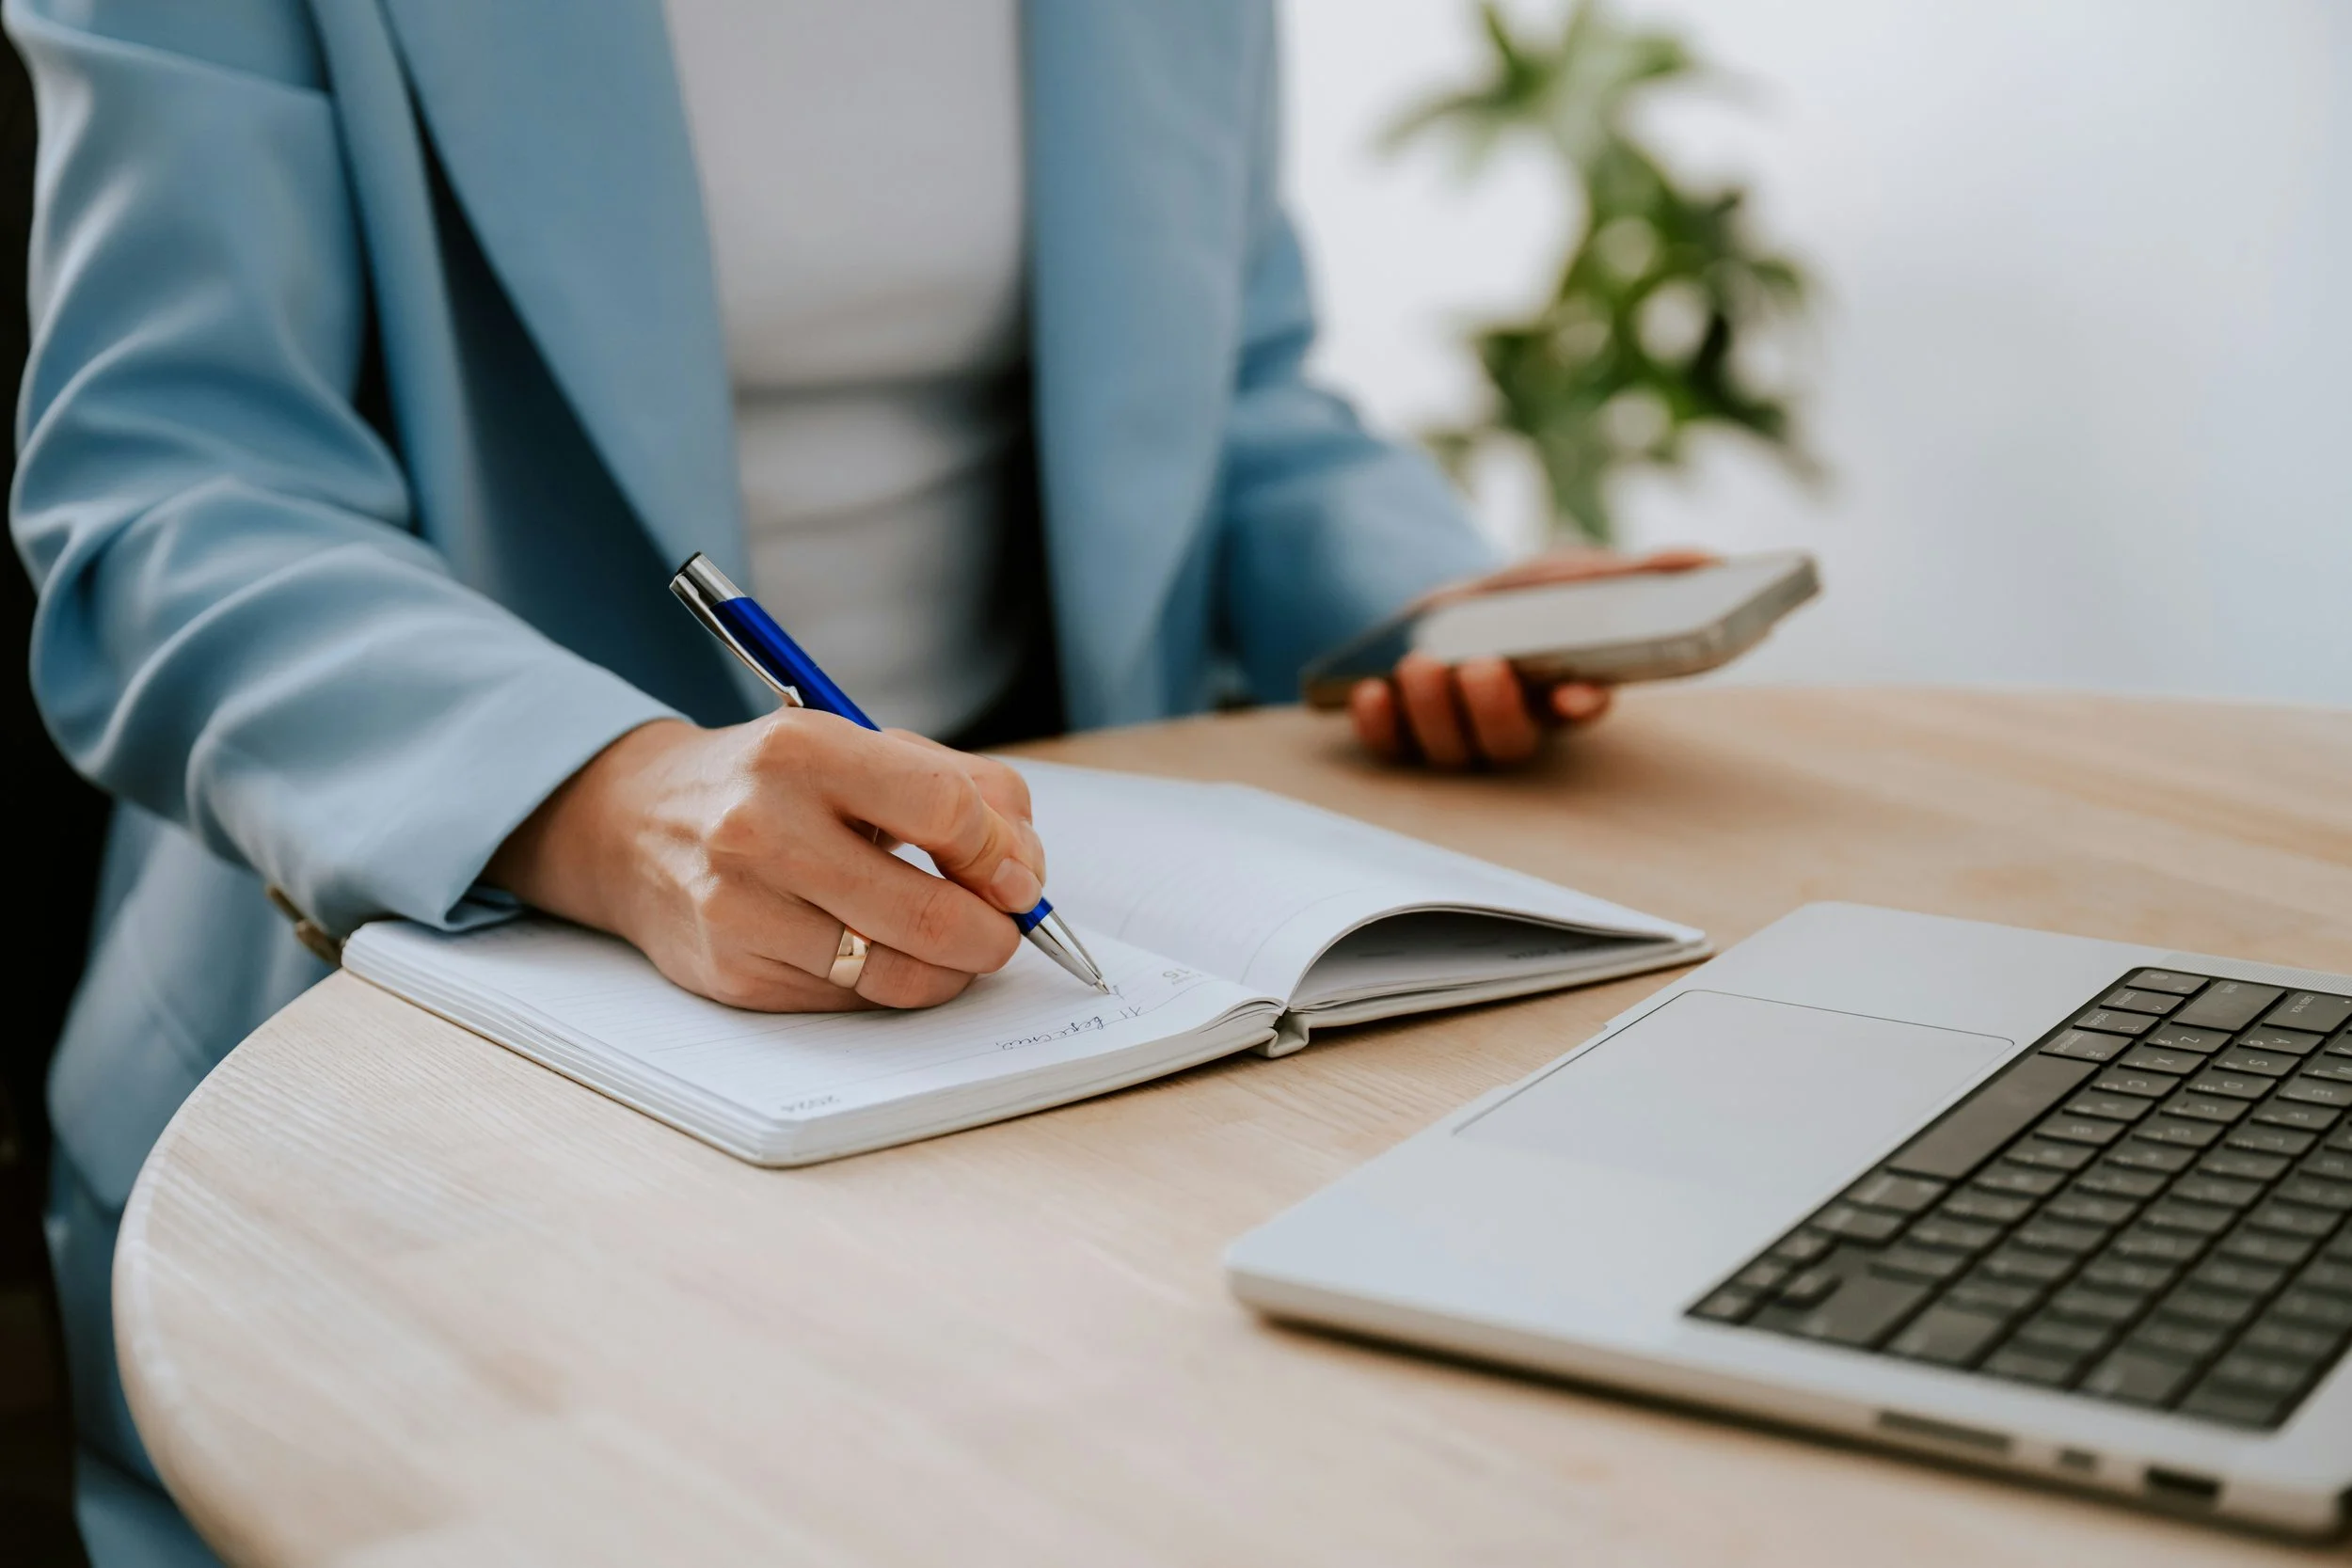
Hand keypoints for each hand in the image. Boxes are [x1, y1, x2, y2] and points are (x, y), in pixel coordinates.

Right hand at [487, 712, 1047, 1011]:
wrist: (635, 823)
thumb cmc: (773, 782)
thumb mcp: (861, 745)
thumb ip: (963, 788)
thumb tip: (1022, 869)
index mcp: (803, 750)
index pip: (946, 811)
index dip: (1003, 853)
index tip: (1014, 873)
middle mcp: (761, 829)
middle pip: (930, 913)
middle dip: (994, 933)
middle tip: (1004, 928)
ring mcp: (740, 909)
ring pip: (896, 974)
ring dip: (952, 971)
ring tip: (956, 946)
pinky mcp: (732, 974)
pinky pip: (851, 1000)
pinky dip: (889, 984)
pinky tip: (882, 951)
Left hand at [1348, 547, 1715, 768]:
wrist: (1436, 610)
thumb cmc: (1518, 600)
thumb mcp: (1569, 574)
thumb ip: (1631, 574)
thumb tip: (1709, 560)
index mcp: (1563, 689)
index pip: (1583, 709)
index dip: (1581, 705)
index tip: (1574, 693)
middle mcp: (1514, 724)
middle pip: (1510, 741)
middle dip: (1494, 709)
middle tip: (1482, 665)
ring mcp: (1457, 736)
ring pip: (1450, 748)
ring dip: (1434, 708)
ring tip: (1422, 663)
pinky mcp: (1403, 738)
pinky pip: (1390, 746)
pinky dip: (1380, 722)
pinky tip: (1372, 691)